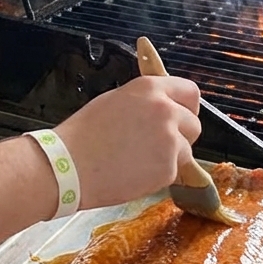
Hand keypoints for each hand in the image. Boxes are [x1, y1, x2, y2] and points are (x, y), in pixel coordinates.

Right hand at [54, 76, 200, 209]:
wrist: (68, 167)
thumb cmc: (83, 135)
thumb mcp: (116, 101)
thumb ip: (145, 101)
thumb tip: (162, 106)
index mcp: (150, 88)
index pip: (190, 92)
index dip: (187, 106)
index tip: (183, 115)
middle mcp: (165, 110)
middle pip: (194, 124)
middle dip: (181, 135)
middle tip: (157, 144)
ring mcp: (170, 140)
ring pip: (186, 150)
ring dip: (170, 157)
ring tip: (138, 159)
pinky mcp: (168, 169)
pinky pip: (173, 172)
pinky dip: (159, 175)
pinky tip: (134, 172)